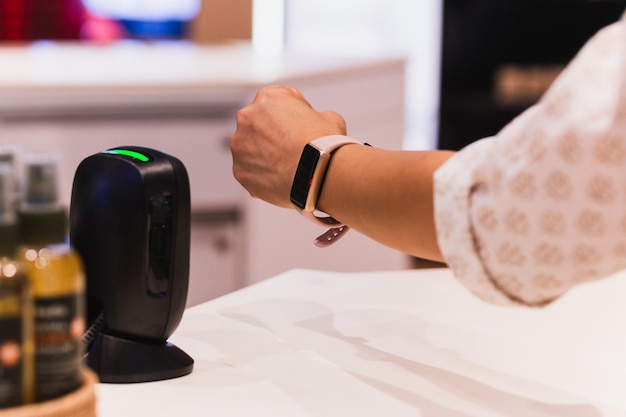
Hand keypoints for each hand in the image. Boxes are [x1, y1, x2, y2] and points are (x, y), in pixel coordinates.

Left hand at [230, 86, 346, 207]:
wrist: (317, 174)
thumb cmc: (324, 144)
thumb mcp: (329, 117)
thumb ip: (313, 116)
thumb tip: (315, 124)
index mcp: (268, 98)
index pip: (276, 103)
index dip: (291, 116)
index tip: (300, 128)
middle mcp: (247, 117)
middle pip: (258, 125)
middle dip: (271, 135)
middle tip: (291, 149)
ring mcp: (240, 146)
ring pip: (250, 150)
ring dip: (263, 156)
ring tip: (286, 168)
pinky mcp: (239, 171)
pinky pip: (249, 172)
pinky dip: (261, 176)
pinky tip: (279, 180)